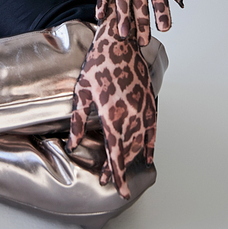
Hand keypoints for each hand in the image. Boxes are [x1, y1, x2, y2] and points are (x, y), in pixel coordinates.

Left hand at [67, 0, 156, 199]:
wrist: (120, 42)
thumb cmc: (98, 64)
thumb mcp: (82, 93)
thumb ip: (78, 122)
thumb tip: (74, 145)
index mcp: (112, 116)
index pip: (115, 153)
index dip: (114, 173)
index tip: (112, 186)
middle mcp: (131, 116)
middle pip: (128, 151)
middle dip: (120, 168)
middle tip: (110, 180)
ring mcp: (143, 109)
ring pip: (141, 143)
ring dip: (132, 158)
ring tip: (123, 169)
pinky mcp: (149, 101)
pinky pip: (153, 129)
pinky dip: (151, 145)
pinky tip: (147, 156)